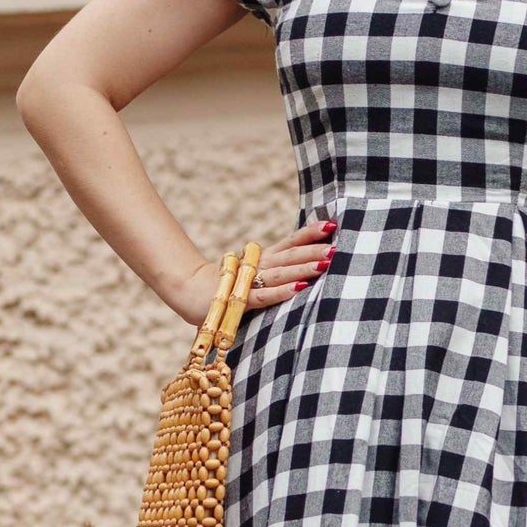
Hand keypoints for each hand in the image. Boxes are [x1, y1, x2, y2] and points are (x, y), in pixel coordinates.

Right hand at [175, 218, 338, 327]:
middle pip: (289, 256)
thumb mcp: (256, 273)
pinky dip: (280, 292)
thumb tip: (310, 262)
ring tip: (325, 264)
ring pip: (280, 273)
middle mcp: (258, 265)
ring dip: (302, 268)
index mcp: (264, 257)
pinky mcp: (239, 301)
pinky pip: (263, 296)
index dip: (310, 233)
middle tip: (337, 247)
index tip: (332, 224)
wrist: (189, 290)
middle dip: (314, 251)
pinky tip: (298, 288)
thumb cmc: (228, 284)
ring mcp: (248, 282)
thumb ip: (278, 267)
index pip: (290, 242)